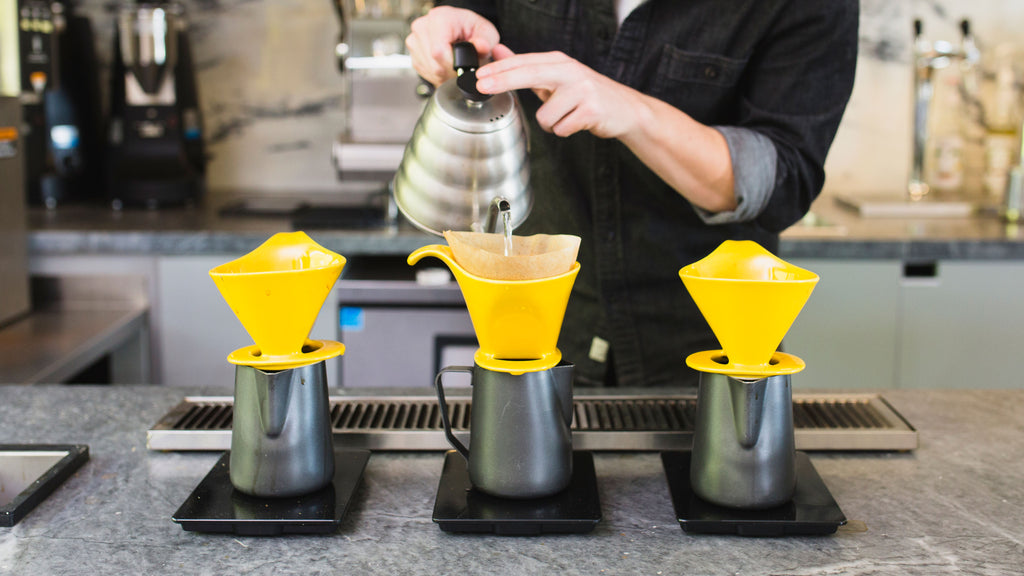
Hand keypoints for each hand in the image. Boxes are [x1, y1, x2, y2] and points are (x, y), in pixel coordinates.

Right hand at [406, 6, 500, 86]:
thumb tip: (481, 46)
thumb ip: (486, 41)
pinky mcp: (413, 52)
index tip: (464, 69)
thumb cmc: (470, 28)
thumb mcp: (486, 32)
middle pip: (434, 64)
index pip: (439, 52)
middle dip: (450, 72)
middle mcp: (423, 27)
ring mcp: (414, 39)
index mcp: (440, 18)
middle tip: (462, 69)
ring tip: (455, 65)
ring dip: (444, 74)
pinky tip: (445, 65)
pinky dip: (437, 74)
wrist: (459, 27)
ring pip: (429, 70)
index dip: (453, 66)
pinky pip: (424, 71)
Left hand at [476, 50, 644, 139]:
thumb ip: (527, 67)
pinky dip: (566, 131)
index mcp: (560, 62)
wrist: (626, 109)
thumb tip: (498, 52)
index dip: (499, 69)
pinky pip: (561, 129)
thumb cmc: (586, 95)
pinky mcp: (591, 110)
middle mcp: (571, 71)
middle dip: (503, 80)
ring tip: (567, 117)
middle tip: (481, 85)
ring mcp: (582, 90)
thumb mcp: (557, 77)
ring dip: (552, 123)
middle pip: (530, 74)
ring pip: (545, 116)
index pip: (524, 63)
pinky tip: (578, 123)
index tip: (479, 76)